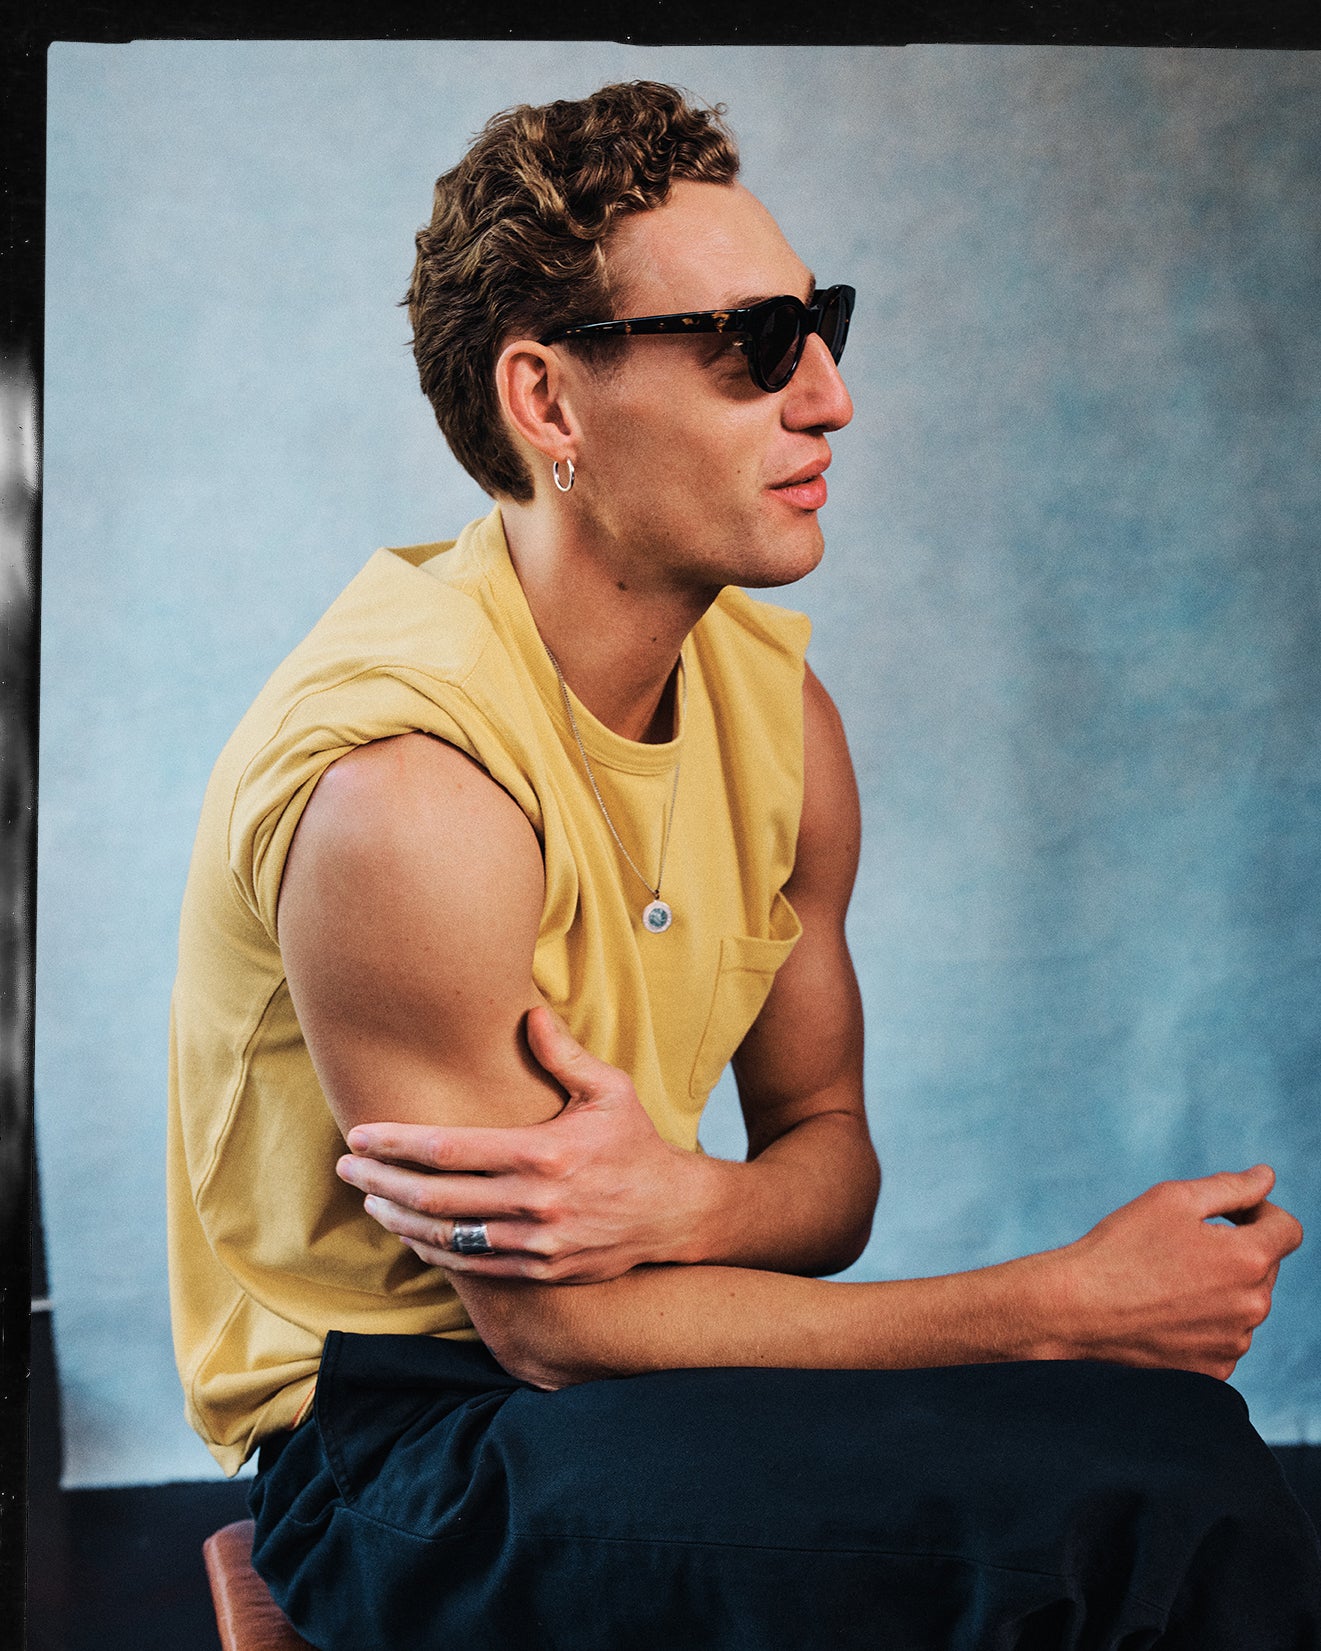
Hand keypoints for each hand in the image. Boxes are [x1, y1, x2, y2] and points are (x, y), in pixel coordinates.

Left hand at [337, 1007, 709, 1280]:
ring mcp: (535, 1243)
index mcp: (543, 1153)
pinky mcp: (540, 1271)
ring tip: (370, 1202)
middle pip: (434, 1197)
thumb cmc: (635, 1143)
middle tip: (346, 1169)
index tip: (361, 1136)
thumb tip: (528, 1013)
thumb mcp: (609, 1090)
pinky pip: (472, 1266)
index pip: (449, 1150)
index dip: (396, 1144)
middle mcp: (534, 1202)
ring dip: (400, 1220)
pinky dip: (435, 1251)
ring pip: (446, 1237)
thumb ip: (563, 1055)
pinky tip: (412, 1234)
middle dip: (380, 1183)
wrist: (673, 1212)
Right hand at [1051, 1164, 1302, 1378]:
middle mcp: (1252, 1307)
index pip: (1288, 1228)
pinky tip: (1166, 1311)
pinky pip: (1225, 1336)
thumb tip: (1266, 1177)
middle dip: (1236, 1249)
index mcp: (1247, 1259)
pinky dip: (1206, 1321)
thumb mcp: (1172, 1199)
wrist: (1077, 1309)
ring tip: (1168, 1280)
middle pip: (1265, 1265)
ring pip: (1244, 1303)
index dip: (1261, 1211)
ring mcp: (1234, 1343)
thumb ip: (1230, 1187)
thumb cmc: (1122, 1247)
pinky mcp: (1214, 1370)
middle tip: (1183, 1244)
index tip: (1229, 1213)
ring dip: (1222, 1287)